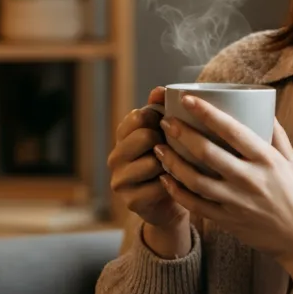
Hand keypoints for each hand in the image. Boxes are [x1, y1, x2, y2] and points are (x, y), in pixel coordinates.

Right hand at [108, 87, 188, 237]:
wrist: (172, 202)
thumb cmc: (172, 161)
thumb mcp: (168, 133)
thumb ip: (162, 109)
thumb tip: (159, 90)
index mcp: (123, 135)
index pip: (138, 116)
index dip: (160, 119)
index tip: (170, 127)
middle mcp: (115, 157)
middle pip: (145, 137)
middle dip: (166, 142)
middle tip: (176, 150)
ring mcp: (120, 180)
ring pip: (153, 162)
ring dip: (171, 166)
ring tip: (177, 168)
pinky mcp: (131, 201)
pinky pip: (159, 187)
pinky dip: (172, 186)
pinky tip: (176, 185)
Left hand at [154, 95, 292, 293]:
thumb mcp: (292, 161)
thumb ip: (276, 134)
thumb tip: (264, 105)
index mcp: (267, 160)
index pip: (232, 130)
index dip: (207, 113)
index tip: (187, 99)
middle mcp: (250, 179)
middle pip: (208, 152)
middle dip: (181, 134)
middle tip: (165, 121)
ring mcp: (237, 202)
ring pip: (195, 180)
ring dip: (173, 162)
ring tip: (159, 148)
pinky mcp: (228, 221)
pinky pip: (196, 205)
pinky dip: (177, 191)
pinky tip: (166, 179)